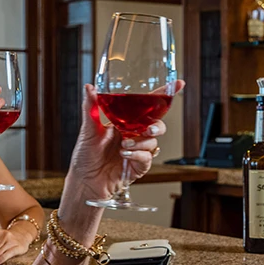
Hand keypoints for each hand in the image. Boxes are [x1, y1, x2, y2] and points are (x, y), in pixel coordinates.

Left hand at [66, 82, 184, 200]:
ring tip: (123, 145)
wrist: (84, 180)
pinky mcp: (138, 165)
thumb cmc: (86, 155)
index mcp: (125, 121)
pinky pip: (147, 157)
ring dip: (141, 142)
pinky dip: (138, 154)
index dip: (164, 94)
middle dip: (158, 124)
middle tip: (149, 128)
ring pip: (153, 141)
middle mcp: (134, 134)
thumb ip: (91, 108)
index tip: (178, 83)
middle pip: (157, 123)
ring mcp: (138, 150)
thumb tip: (89, 87)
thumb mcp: (88, 129)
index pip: (148, 105)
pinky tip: (125, 154)